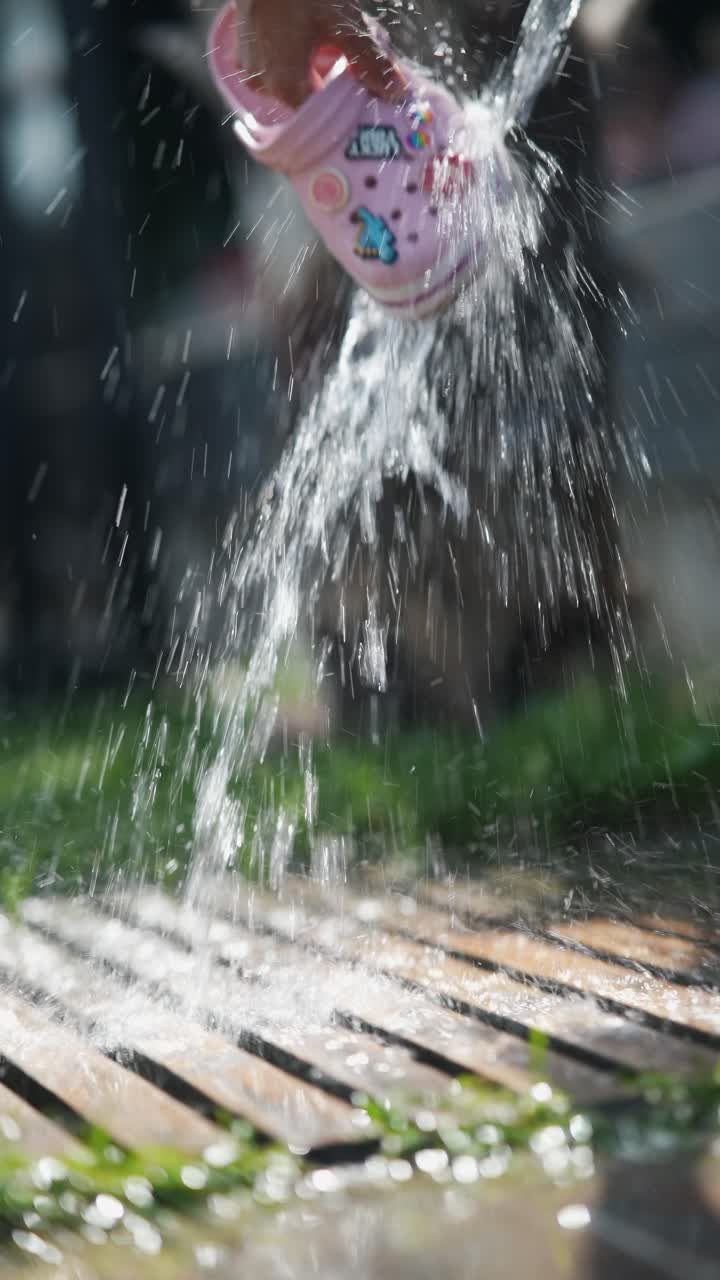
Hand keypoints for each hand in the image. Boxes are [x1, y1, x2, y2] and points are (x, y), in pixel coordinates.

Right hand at [242, 0, 407, 107]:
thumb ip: (372, 62)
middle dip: (334, 87)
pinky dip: (296, 60)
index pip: (324, 122)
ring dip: (315, 72)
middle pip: (309, 103)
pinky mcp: (244, 57)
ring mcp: (251, 73)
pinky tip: (307, 38)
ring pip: (293, 85)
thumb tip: (399, 95)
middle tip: (353, 65)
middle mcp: (265, 88)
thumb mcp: (343, 24)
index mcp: (287, 87)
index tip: (366, 101)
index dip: (347, 113)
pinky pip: (276, 70)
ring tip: (328, 44)